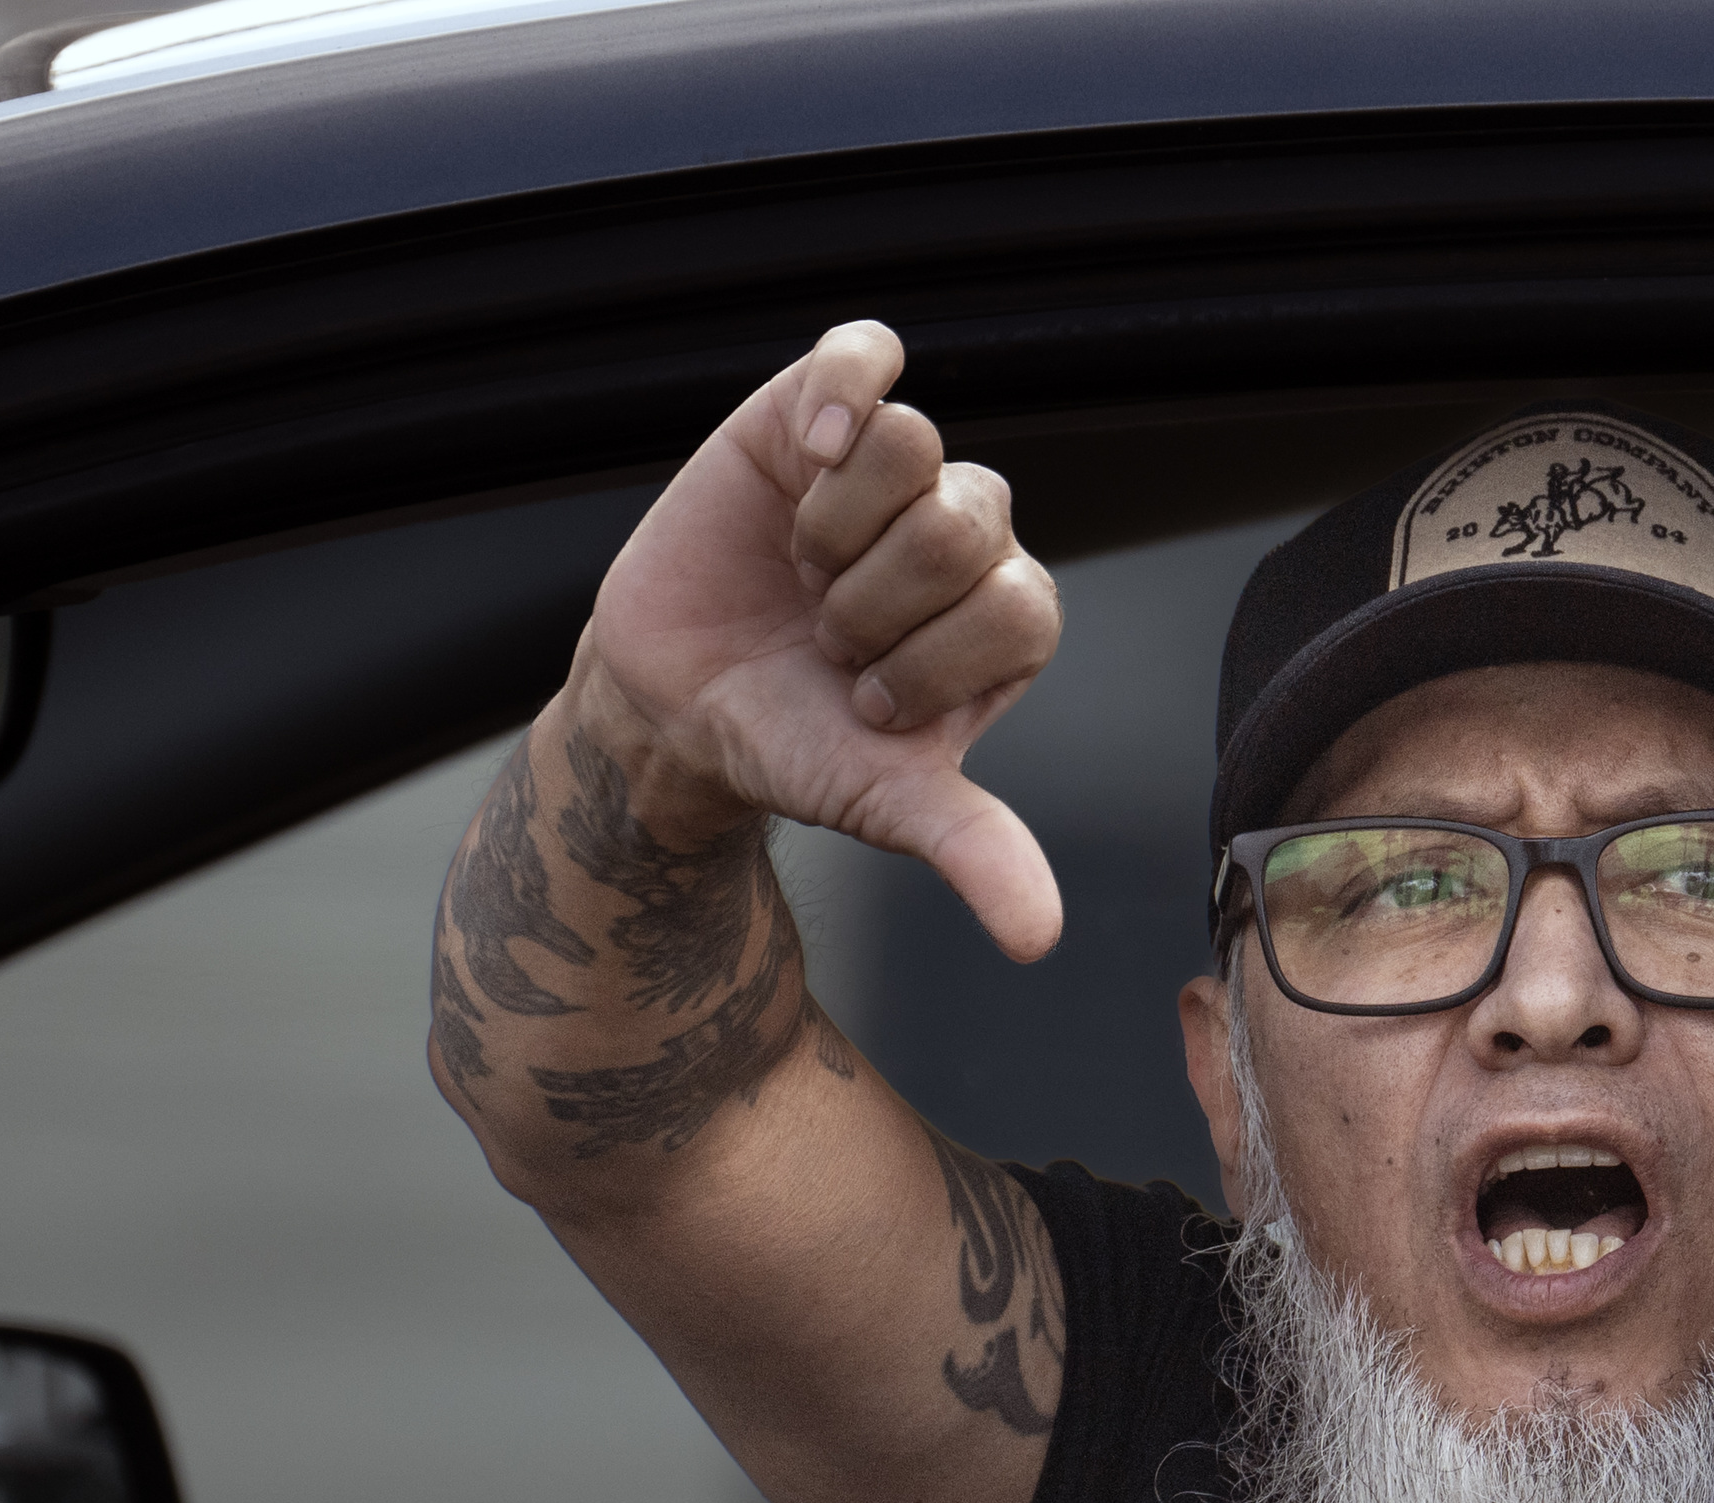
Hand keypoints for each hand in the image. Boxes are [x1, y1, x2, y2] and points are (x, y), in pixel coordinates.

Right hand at [577, 318, 1067, 959]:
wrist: (674, 704)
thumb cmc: (793, 743)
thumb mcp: (882, 802)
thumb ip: (971, 849)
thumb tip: (1039, 939)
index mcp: (1010, 616)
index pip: (1019, 606)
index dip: (928, 661)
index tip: (868, 699)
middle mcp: (970, 534)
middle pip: (964, 524)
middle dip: (871, 603)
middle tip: (826, 637)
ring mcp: (896, 470)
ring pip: (912, 446)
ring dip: (834, 530)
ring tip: (801, 571)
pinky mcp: (820, 413)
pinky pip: (867, 353)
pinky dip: (845, 386)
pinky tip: (811, 443)